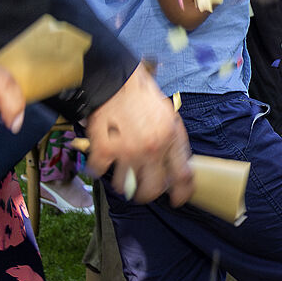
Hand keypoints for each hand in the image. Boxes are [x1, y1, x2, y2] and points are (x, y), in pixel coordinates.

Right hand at [83, 67, 193, 205]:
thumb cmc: (142, 97)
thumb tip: (175, 166)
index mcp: (172, 138)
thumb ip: (173, 142)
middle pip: (152, 189)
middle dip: (147, 194)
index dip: (182, 192)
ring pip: (125, 186)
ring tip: (121, 172)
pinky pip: (99, 172)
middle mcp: (152, 148)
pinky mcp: (104, 150)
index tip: (177, 199)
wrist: (116, 81)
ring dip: (122, 182)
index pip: (183, 175)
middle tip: (142, 190)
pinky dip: (98, 168)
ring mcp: (127, 151)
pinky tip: (101, 160)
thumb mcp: (169, 116)